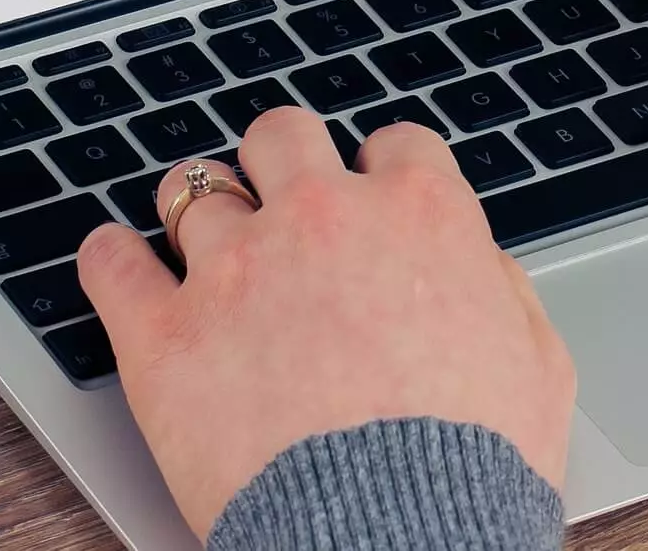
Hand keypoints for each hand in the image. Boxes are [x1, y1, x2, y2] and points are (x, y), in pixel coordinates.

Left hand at [77, 108, 574, 539]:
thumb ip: (504, 293)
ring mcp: (237, 269)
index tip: (370, 194)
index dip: (381, 171)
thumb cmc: (474, 468)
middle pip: (283, 136)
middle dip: (283, 160)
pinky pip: (111, 265)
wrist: (397, 538)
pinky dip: (110, 258)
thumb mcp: (537, 367)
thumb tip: (482, 268)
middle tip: (279, 194)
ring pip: (190, 189)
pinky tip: (115, 261)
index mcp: (419, 216)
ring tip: (194, 234)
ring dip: (196, 208)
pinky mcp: (166, 335)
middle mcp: (323, 218)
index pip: (395, 145)